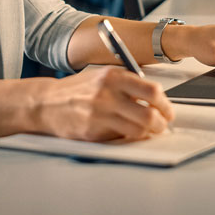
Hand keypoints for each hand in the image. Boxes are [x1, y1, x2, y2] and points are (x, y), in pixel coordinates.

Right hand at [29, 66, 173, 141]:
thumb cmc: (78, 90)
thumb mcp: (103, 76)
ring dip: (148, 133)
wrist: (46, 103)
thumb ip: (127, 84)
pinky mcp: (92, 132)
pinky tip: (127, 133)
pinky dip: (128, 137)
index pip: (152, 91)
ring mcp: (100, 114)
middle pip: (149, 114)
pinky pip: (120, 138)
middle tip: (162, 125)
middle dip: (161, 123)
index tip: (168, 111)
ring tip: (148, 131)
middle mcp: (108, 94)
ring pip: (138, 130)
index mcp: (114, 77)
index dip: (165, 104)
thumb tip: (155, 99)